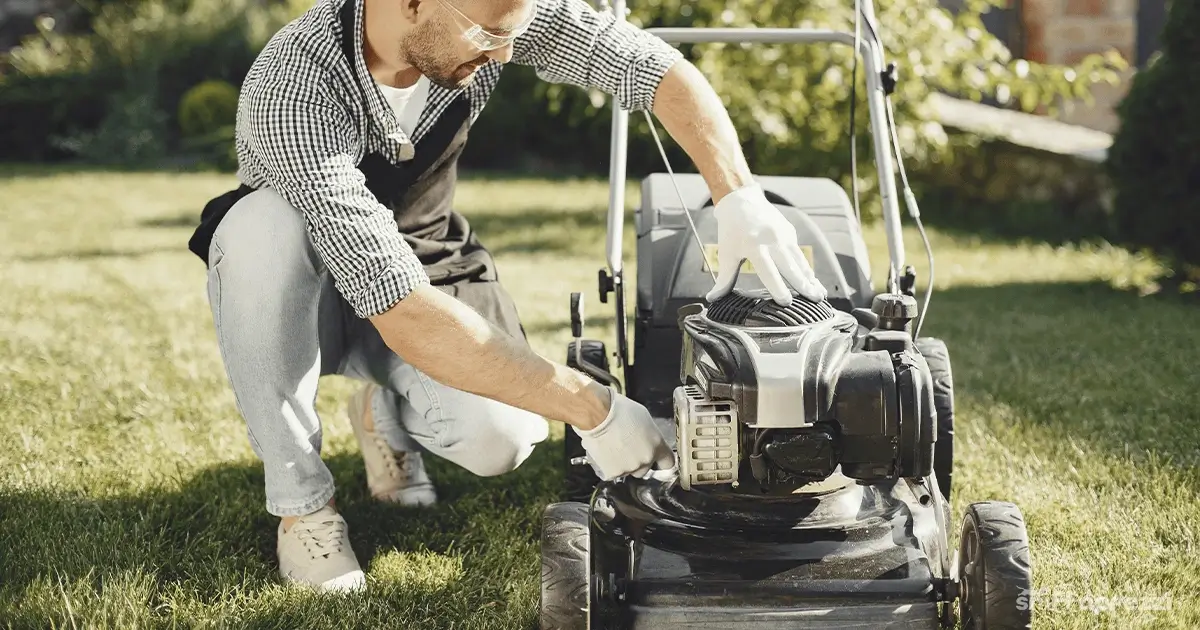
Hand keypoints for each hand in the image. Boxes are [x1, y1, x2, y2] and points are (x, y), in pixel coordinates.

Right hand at [573, 387, 675, 479]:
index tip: (657, 461)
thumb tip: (647, 439)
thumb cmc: (618, 411)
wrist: (597, 416)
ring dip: (623, 463)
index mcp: (657, 445)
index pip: (668, 463)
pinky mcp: (613, 473)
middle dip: (638, 461)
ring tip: (614, 447)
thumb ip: (649, 434)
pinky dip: (609, 466)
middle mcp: (645, 459)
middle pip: (646, 469)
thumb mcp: (643, 418)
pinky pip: (613, 473)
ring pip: (629, 471)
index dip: (661, 461)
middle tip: (627, 448)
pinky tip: (605, 452)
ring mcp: (630, 468)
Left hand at [705, 183, 827, 305]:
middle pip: (791, 267)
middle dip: (803, 285)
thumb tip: (713, 299)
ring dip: (810, 279)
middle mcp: (772, 240)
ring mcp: (784, 236)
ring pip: (800, 261)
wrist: (741, 201)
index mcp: (754, 246)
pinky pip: (799, 255)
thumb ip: (724, 279)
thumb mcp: (726, 253)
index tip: (786, 302)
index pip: (768, 271)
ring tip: (819, 294)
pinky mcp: (790, 233)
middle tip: (816, 300)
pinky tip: (813, 282)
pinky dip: (806, 269)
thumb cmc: (731, 231)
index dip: (777, 287)